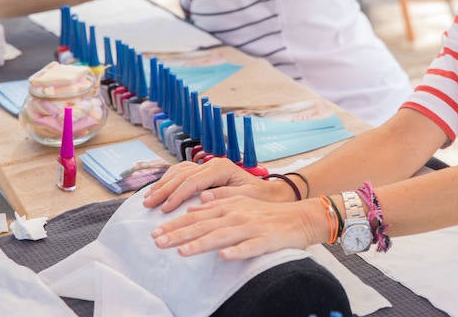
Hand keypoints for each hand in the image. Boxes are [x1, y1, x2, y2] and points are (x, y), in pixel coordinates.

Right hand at [142, 158, 282, 212]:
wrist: (271, 193)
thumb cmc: (260, 198)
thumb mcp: (247, 198)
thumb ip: (226, 196)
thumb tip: (203, 198)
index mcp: (222, 167)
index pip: (192, 181)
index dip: (176, 195)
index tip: (164, 210)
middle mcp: (213, 163)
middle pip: (182, 175)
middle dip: (164, 190)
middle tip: (148, 205)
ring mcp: (208, 165)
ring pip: (179, 171)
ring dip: (163, 185)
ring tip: (148, 199)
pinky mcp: (206, 171)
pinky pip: (182, 173)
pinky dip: (169, 181)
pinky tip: (159, 190)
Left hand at [151, 195, 326, 259]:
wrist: (301, 217)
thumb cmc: (270, 213)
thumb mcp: (243, 202)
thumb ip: (219, 200)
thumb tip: (196, 202)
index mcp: (230, 205)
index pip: (197, 215)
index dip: (176, 223)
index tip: (156, 232)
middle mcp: (238, 214)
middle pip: (204, 225)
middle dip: (179, 233)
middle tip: (157, 242)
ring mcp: (252, 227)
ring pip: (223, 235)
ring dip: (202, 243)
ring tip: (182, 251)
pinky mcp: (267, 239)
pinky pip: (251, 247)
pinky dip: (238, 251)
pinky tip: (225, 257)